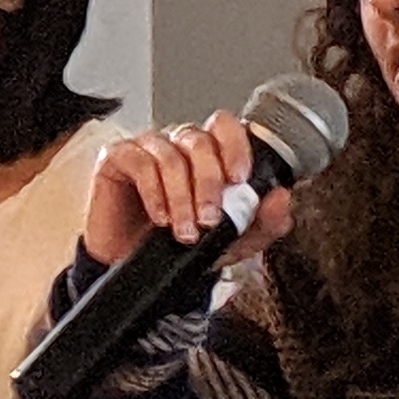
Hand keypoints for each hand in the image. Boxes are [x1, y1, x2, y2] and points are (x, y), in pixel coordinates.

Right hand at [82, 112, 295, 267]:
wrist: (135, 271)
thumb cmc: (179, 247)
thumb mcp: (232, 242)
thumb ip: (263, 222)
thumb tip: (281, 197)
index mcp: (207, 155)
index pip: (225, 127)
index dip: (235, 146)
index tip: (240, 178)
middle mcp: (177, 145)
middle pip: (199, 142)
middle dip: (209, 184)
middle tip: (210, 219)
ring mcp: (146, 148)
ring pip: (171, 157)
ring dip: (182, 198)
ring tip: (185, 231)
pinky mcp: (116, 158)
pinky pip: (139, 162)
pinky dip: (154, 193)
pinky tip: (160, 217)